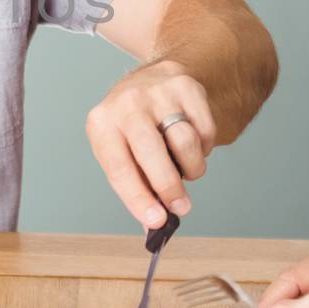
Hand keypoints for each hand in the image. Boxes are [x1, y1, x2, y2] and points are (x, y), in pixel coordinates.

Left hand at [85, 59, 215, 230]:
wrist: (154, 80)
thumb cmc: (133, 127)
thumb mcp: (121, 152)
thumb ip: (137, 189)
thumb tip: (154, 228)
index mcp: (102, 124)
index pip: (119, 168)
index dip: (138, 199)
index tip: (156, 222)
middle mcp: (127, 104)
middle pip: (152, 153)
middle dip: (169, 188)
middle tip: (180, 208)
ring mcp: (158, 92)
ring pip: (186, 143)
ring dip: (191, 167)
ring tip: (185, 169)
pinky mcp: (186, 87)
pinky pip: (205, 131)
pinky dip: (204, 148)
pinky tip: (192, 145)